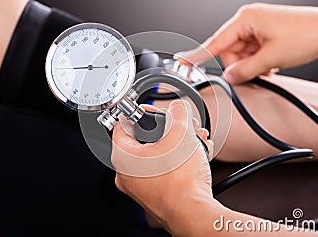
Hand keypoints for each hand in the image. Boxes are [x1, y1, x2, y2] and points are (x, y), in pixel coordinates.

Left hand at [111, 100, 212, 231]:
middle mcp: (126, 174)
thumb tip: (178, 106)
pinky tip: (194, 156)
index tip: (153, 110)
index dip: (141, 113)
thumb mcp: (181, 135)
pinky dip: (176, 161)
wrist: (192, 212)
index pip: (123, 124)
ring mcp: (139, 187)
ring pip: (156, 156)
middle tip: (181, 127)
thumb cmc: (181, 181)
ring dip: (176, 145)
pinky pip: (162, 170)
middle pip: (144, 140)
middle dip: (168, 130)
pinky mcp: (154, 195)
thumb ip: (178, 113)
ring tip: (193, 141)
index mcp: (123, 157)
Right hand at [176, 3, 317, 83]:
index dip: (197, 55)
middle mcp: (250, 20)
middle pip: (230, 51)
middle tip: (255, 71)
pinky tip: (272, 63)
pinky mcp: (266, 33)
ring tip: (269, 66)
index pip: (215, 41)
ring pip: (242, 54)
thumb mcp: (270, 58)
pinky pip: (252, 52)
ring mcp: (258, 27)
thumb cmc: (306, 35)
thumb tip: (230, 77)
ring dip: (252, 65)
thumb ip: (245, 71)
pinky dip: (259, 61)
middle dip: (240, 65)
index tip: (183, 62)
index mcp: (246, 18)